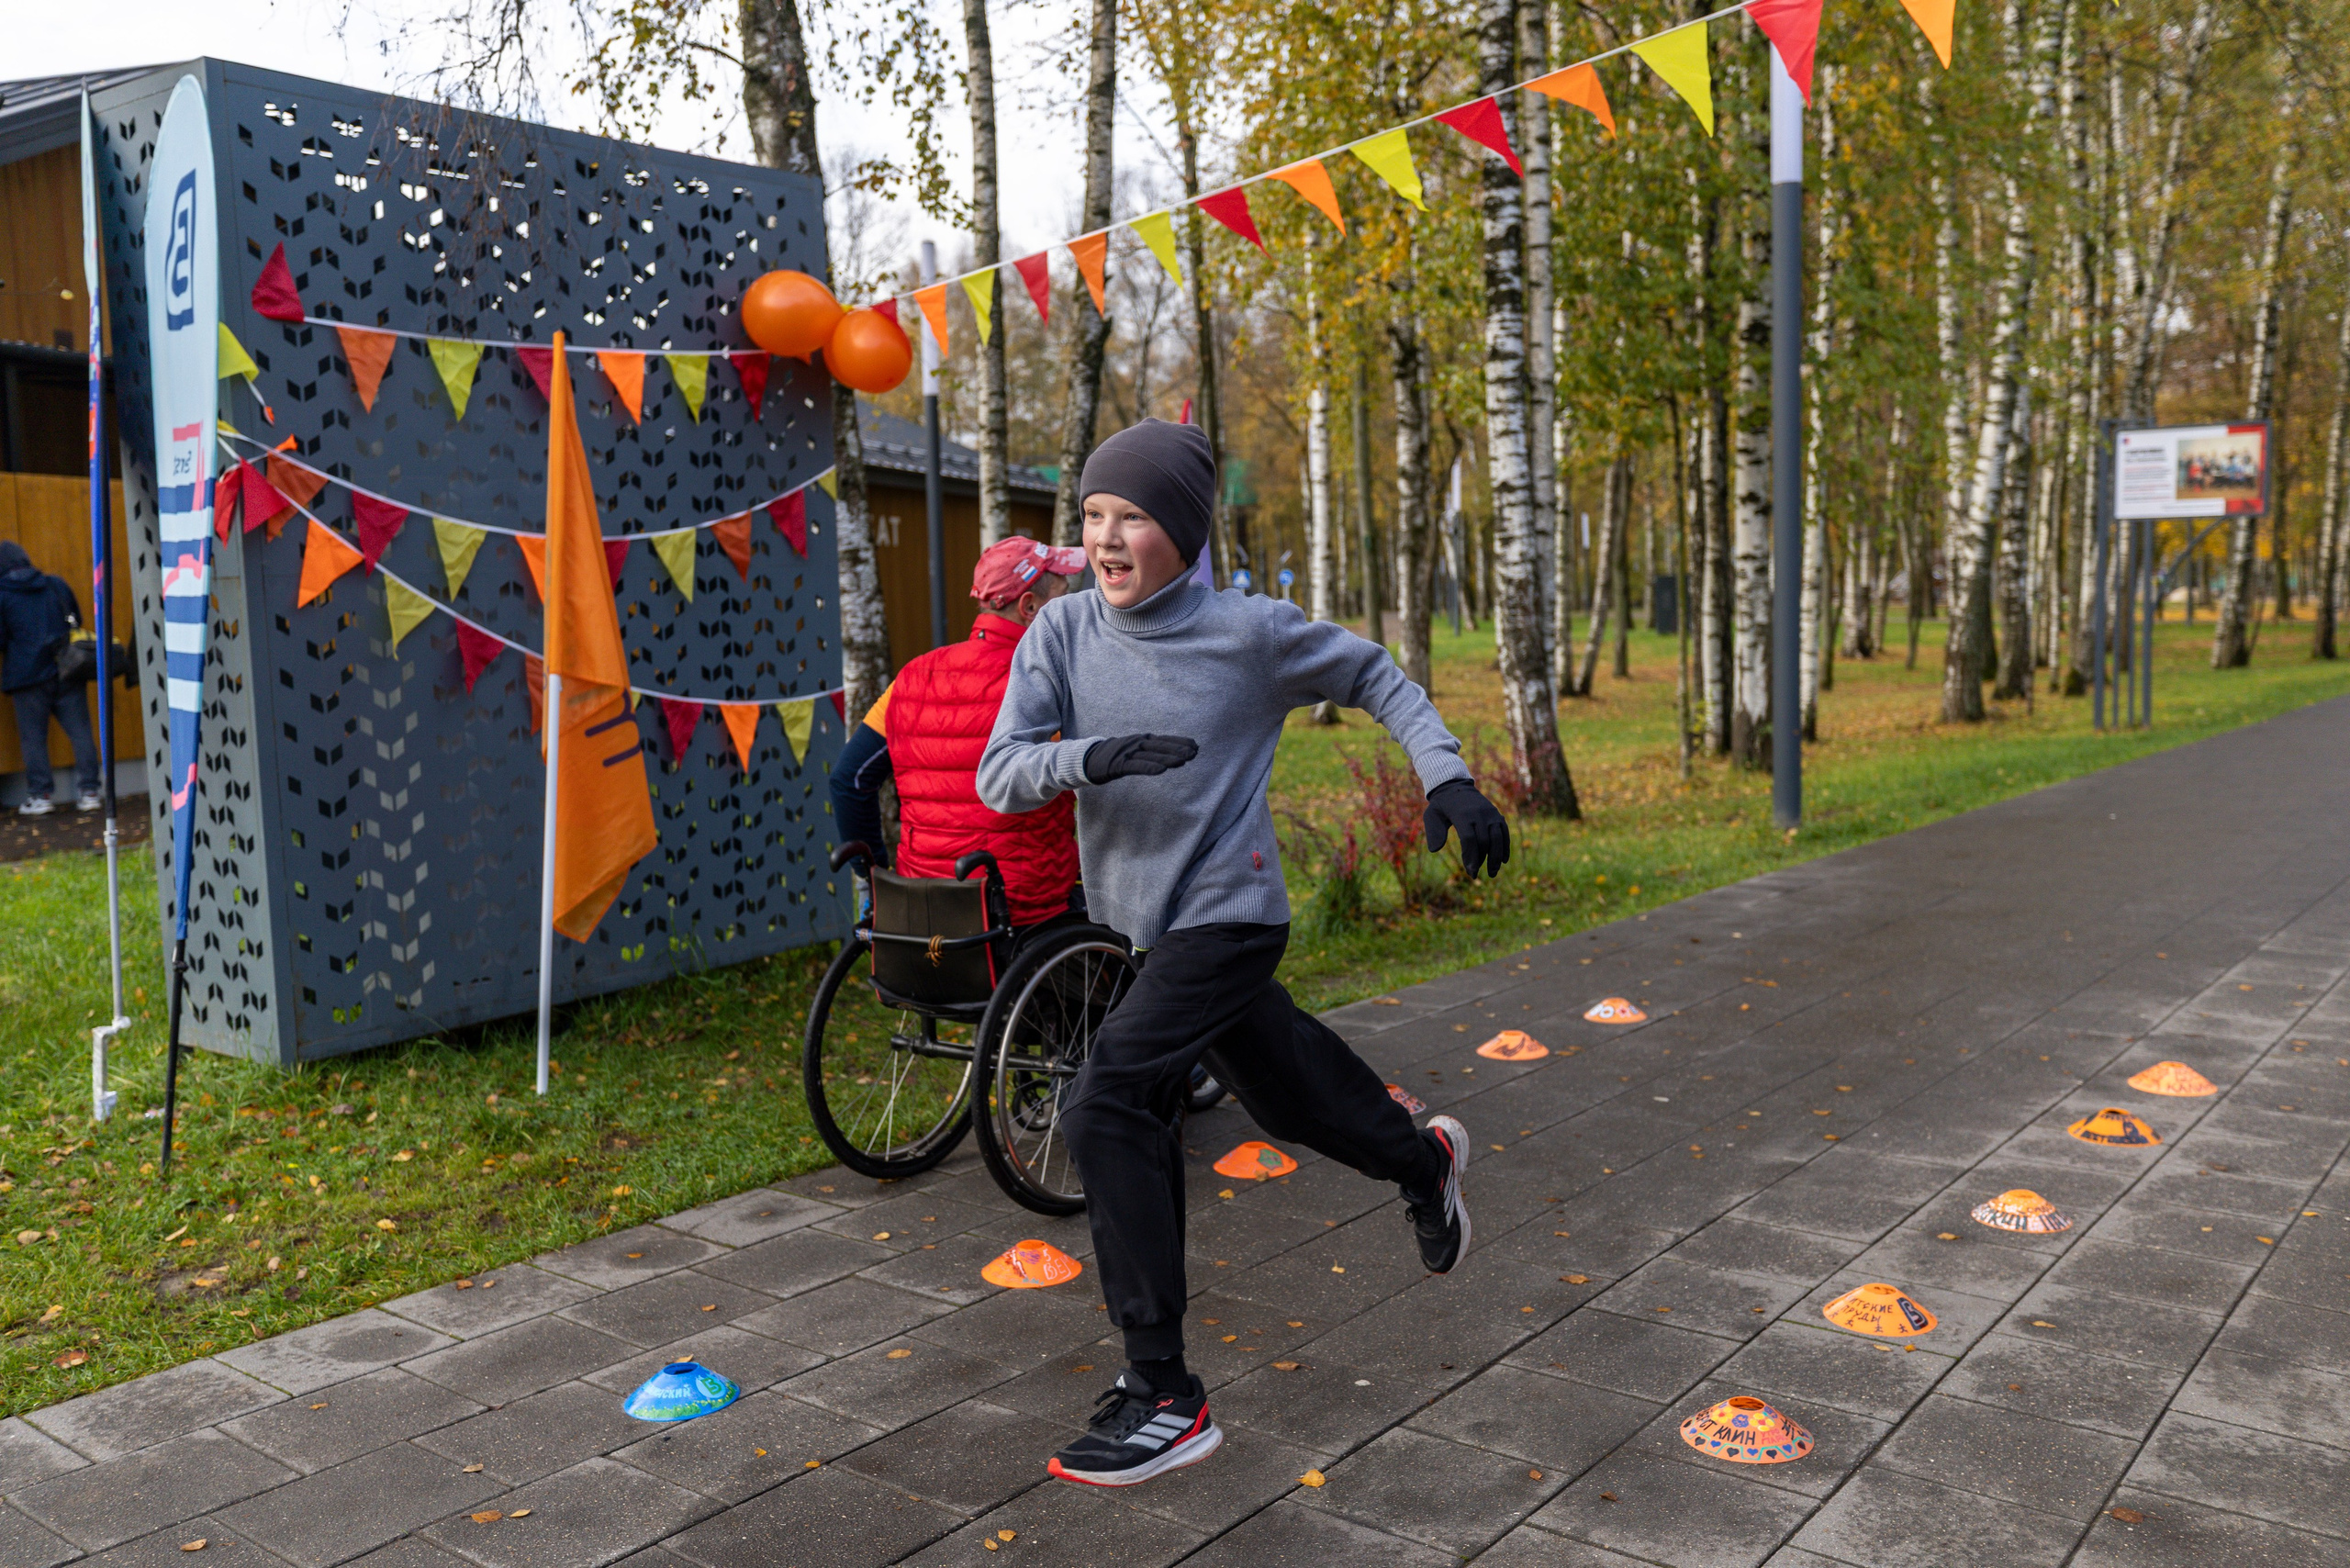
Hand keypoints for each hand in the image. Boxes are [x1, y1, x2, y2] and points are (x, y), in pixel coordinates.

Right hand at [1084, 734, 1198, 783]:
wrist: (1088, 758)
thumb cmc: (1115, 756)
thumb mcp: (1135, 751)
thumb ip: (1151, 753)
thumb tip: (1171, 758)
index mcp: (1142, 740)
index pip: (1165, 740)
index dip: (1180, 742)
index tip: (1196, 745)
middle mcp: (1137, 743)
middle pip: (1161, 746)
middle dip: (1178, 749)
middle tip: (1195, 752)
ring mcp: (1128, 753)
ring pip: (1151, 755)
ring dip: (1168, 758)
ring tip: (1184, 760)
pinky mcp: (1118, 764)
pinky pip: (1136, 766)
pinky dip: (1149, 767)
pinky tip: (1161, 771)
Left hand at [1424, 779, 1509, 878]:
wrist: (1456, 787)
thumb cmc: (1441, 805)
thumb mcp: (1431, 815)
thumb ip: (1433, 831)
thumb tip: (1435, 850)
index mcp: (1463, 814)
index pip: (1469, 839)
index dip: (1471, 857)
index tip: (1470, 872)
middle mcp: (1479, 813)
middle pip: (1484, 841)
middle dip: (1481, 860)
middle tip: (1474, 875)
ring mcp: (1490, 814)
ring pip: (1498, 838)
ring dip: (1496, 858)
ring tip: (1492, 873)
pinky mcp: (1497, 815)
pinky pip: (1504, 832)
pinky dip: (1505, 847)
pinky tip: (1503, 861)